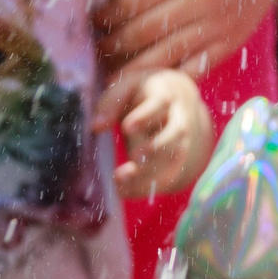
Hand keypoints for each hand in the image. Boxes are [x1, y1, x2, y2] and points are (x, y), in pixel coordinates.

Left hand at [97, 0, 273, 80]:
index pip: (132, 2)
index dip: (108, 14)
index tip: (95, 19)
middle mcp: (200, 3)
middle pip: (143, 33)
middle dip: (114, 44)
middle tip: (98, 48)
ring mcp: (216, 27)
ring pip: (164, 57)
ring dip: (133, 70)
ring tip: (113, 74)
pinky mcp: (229, 44)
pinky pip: (194, 70)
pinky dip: (170, 78)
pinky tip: (151, 83)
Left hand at [101, 66, 212, 198]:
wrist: (175, 101)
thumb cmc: (143, 93)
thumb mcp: (127, 87)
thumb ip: (111, 103)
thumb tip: (96, 126)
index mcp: (166, 95)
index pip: (159, 104)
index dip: (145, 116)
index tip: (127, 127)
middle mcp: (178, 119)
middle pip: (174, 134)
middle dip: (155, 147)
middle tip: (134, 157)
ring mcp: (181, 142)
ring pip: (173, 158)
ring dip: (149, 172)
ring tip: (121, 179)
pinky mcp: (176, 161)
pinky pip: (167, 177)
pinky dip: (147, 187)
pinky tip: (124, 191)